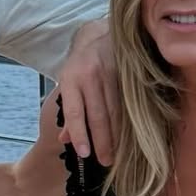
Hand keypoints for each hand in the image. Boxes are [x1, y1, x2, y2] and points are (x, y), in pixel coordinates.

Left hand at [57, 19, 118, 164]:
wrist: (102, 34)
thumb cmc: (81, 65)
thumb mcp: (68, 82)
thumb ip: (68, 111)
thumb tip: (64, 140)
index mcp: (71, 78)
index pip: (74, 111)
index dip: (79, 133)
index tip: (84, 153)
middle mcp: (90, 75)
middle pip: (98, 115)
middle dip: (102, 141)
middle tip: (105, 161)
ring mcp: (111, 74)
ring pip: (116, 111)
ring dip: (118, 135)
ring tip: (118, 154)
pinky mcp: (127, 74)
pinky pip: (128, 103)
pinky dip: (129, 122)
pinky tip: (131, 137)